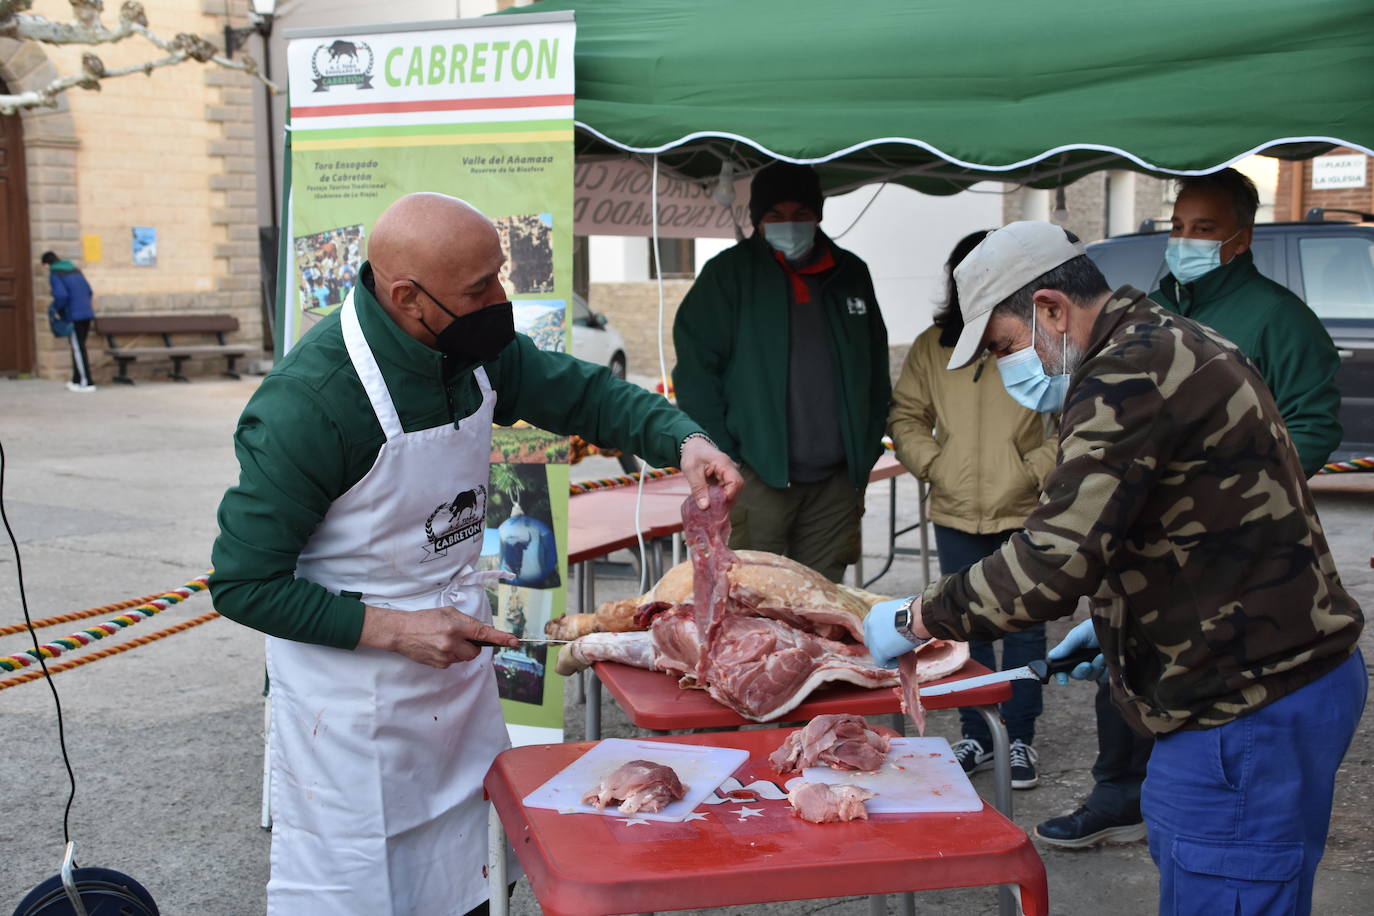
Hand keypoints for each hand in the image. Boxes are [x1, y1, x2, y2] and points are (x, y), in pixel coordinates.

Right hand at [358, 605, 518, 668]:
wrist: (401, 631)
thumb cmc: (425, 619)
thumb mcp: (448, 613)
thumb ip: (467, 622)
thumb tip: (484, 631)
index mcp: (456, 626)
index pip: (484, 633)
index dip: (501, 638)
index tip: (514, 641)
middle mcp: (452, 642)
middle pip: (476, 651)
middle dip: (473, 645)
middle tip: (461, 636)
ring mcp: (445, 656)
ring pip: (465, 657)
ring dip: (461, 650)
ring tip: (445, 640)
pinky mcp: (439, 665)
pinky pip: (454, 662)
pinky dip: (451, 655)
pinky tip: (439, 647)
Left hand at [680, 435, 743, 508]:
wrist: (694, 446)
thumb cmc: (693, 455)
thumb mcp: (691, 471)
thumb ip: (698, 488)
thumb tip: (705, 507)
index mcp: (724, 463)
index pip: (735, 482)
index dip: (729, 495)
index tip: (718, 504)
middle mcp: (731, 468)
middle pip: (737, 488)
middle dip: (727, 500)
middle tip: (713, 509)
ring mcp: (730, 473)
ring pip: (733, 491)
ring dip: (723, 500)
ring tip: (711, 506)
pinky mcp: (726, 478)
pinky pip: (728, 490)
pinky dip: (721, 497)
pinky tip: (712, 501)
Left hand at [863, 597, 924, 669]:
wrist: (918, 617)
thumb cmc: (918, 611)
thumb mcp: (900, 608)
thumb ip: (894, 617)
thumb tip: (902, 624)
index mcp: (876, 611)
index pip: (871, 625)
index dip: (880, 633)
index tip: (890, 638)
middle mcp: (870, 623)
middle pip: (870, 639)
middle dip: (881, 644)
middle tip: (895, 647)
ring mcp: (873, 637)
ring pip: (875, 651)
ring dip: (887, 653)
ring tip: (900, 654)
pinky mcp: (879, 650)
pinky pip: (880, 662)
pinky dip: (890, 663)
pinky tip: (899, 662)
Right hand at [1048, 618, 1104, 684]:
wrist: (1116, 627)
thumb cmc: (1096, 627)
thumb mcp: (1079, 634)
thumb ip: (1066, 647)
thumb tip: (1051, 657)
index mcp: (1071, 653)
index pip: (1061, 668)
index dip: (1061, 675)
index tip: (1064, 680)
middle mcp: (1081, 661)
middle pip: (1076, 675)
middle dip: (1080, 671)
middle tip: (1087, 664)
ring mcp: (1096, 666)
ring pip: (1091, 677)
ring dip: (1096, 667)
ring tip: (1102, 654)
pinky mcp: (1108, 670)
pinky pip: (1105, 677)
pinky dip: (1107, 670)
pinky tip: (1109, 659)